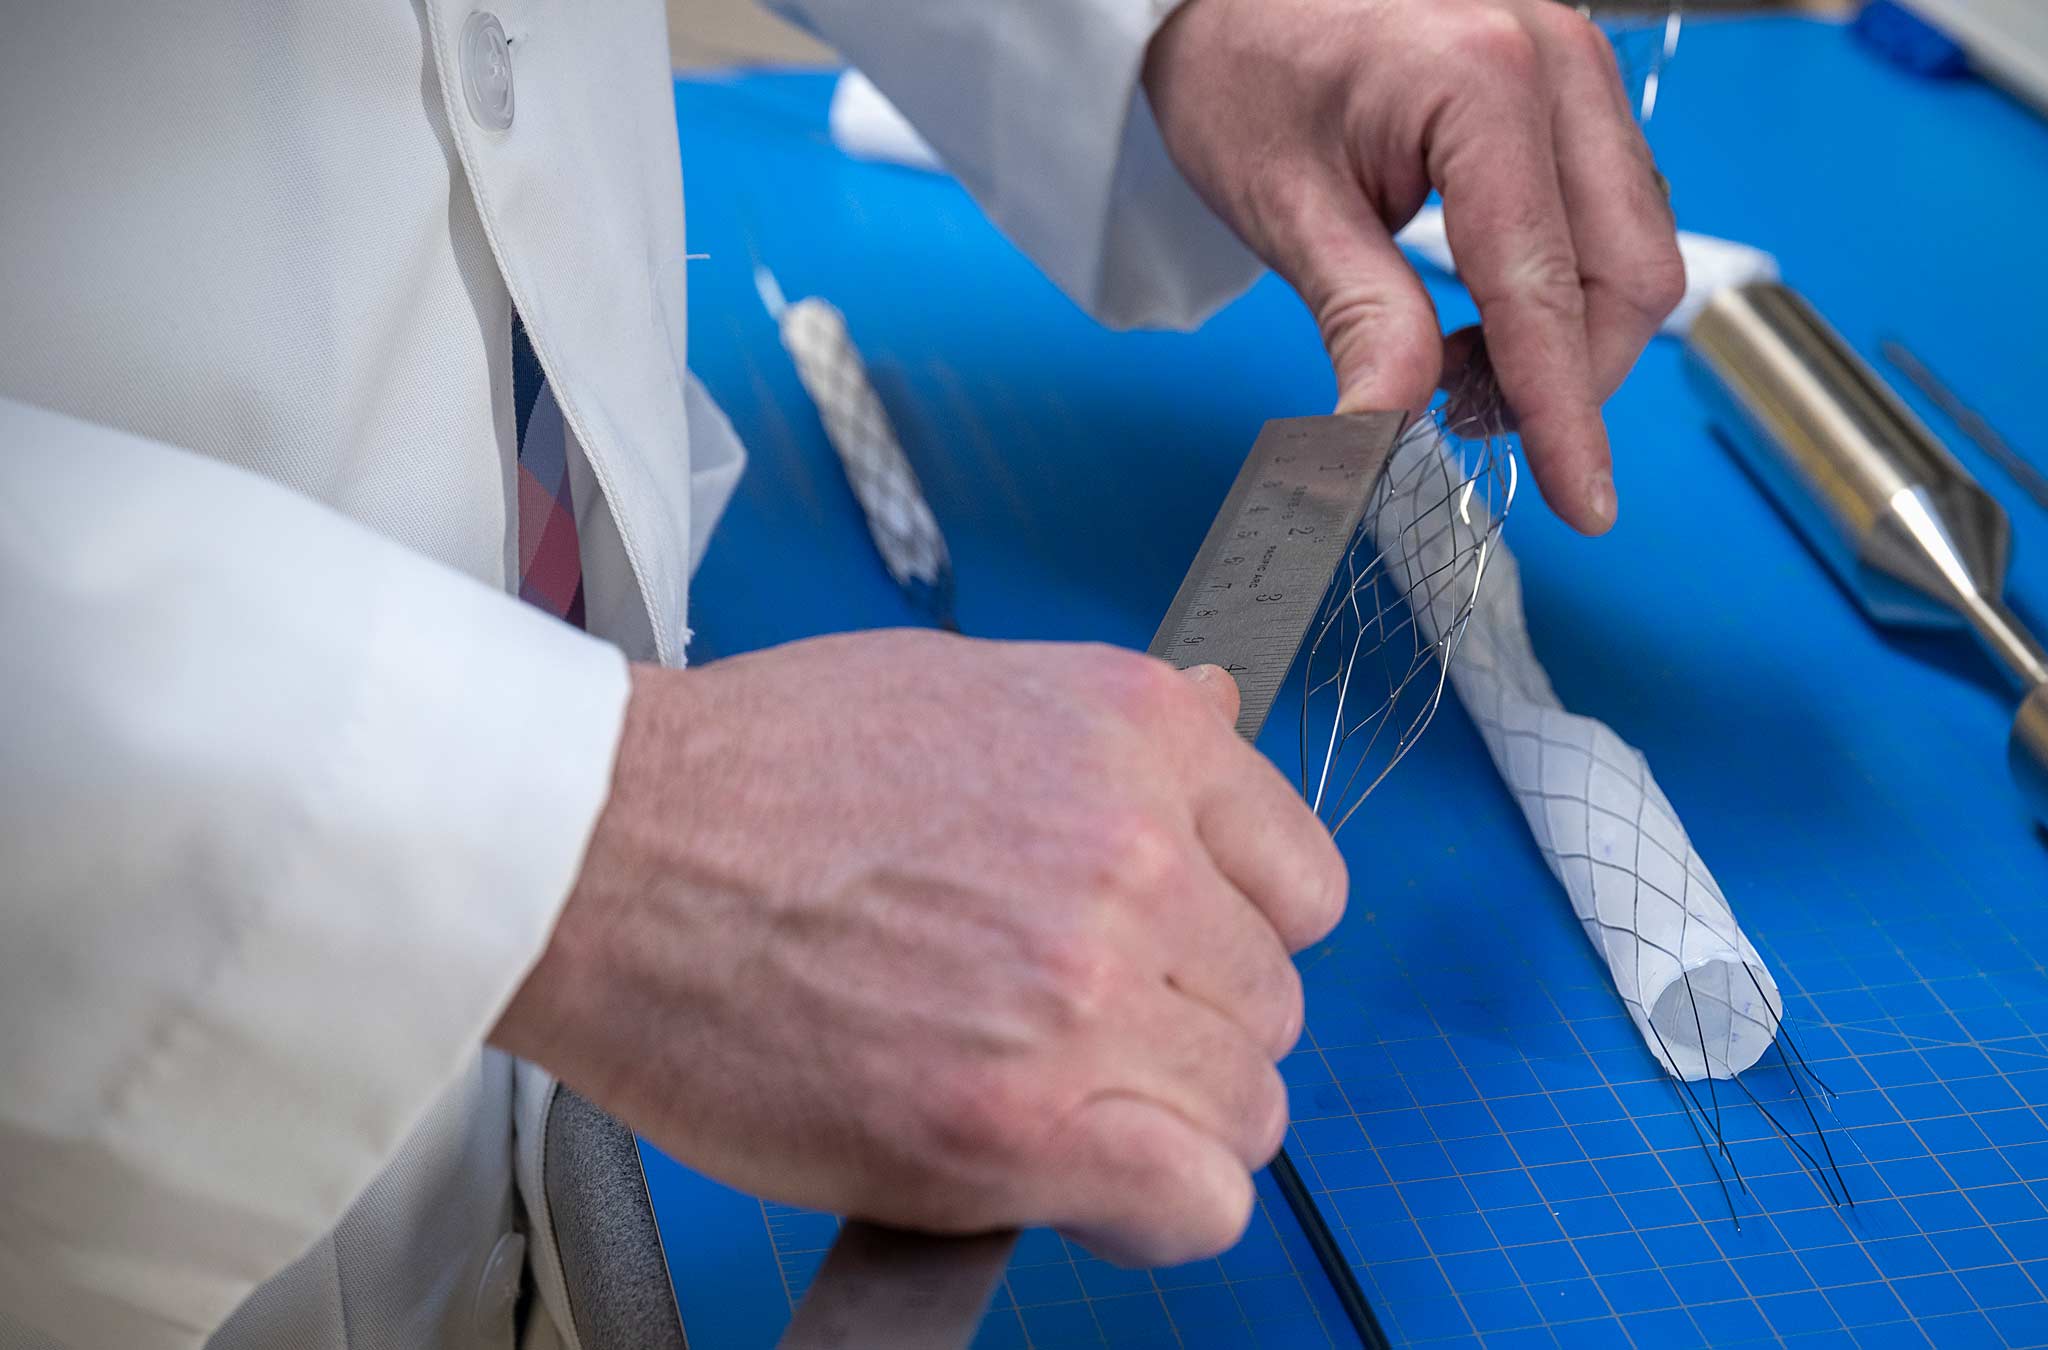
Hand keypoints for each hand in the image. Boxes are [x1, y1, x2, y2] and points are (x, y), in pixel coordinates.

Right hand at [490, 632, 1345, 1264]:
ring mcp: (1086, 992)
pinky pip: (1199, 1203)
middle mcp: (1137, 855)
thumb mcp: (969, 692)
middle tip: (1079, 1043)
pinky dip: (1151, 1213)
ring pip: (1246, 1110)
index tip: (1178, 965)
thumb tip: (1221, 731)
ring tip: (1056, 1109)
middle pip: (1270, 1007)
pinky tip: (1073, 1183)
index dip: (1236, 940)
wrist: (601, 851)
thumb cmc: (753, 777)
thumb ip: (1115, 743)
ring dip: (1164, 1126)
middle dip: (1186, 1036)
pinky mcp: (1019, 1124)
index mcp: (1138, 736)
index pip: (1304, 886)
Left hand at [1144, 0, 1684, 532]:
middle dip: (1565, 377)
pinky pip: (1615, 211)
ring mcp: (1579, 66)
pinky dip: (1566, 285)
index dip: (1565, 414)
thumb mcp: (1287, 205)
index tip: (1583, 504)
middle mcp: (1558, 62)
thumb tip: (1388, 431)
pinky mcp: (1576, 85)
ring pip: (1638, 249)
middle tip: (1453, 412)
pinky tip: (1488, 305)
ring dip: (1568, 335)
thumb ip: (1361, 320)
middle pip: (1630, 277)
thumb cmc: (1245, 62)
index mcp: (1484, 82)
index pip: (1546, 290)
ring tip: (1455, 356)